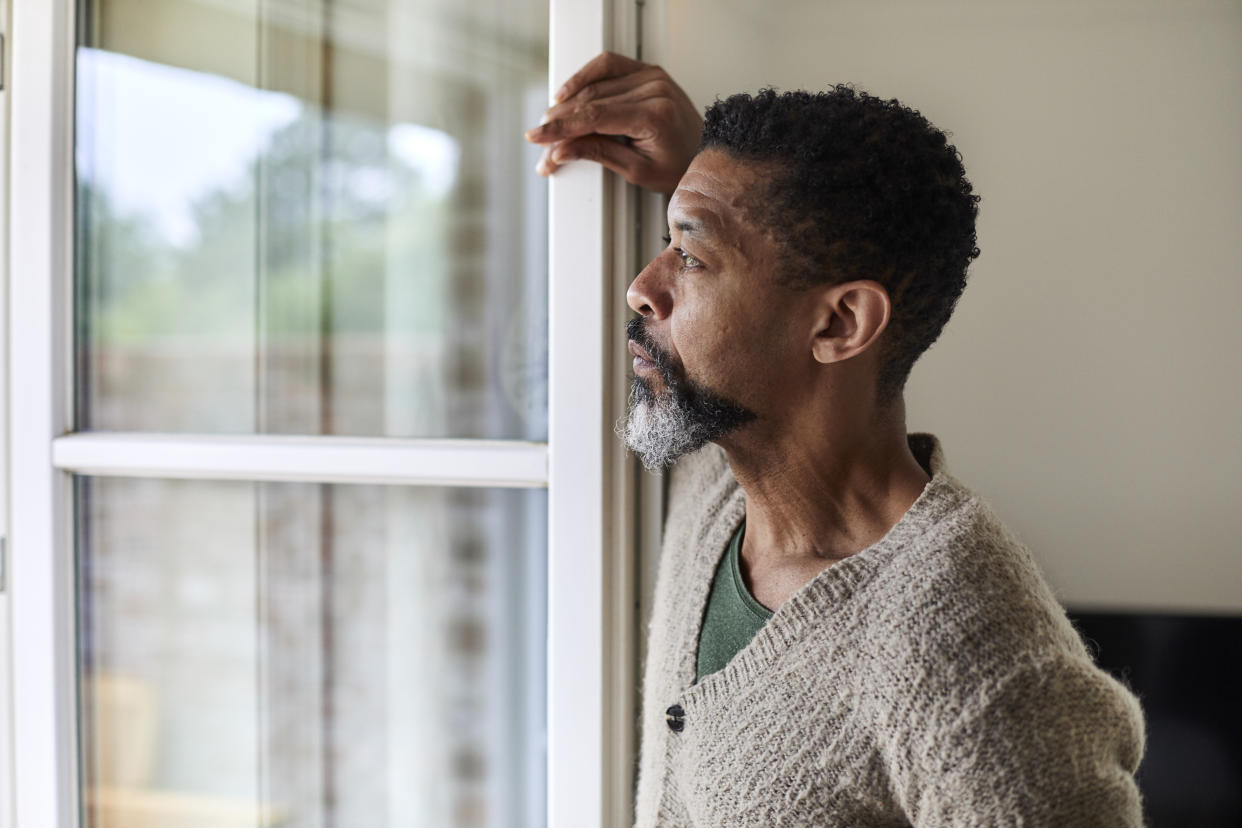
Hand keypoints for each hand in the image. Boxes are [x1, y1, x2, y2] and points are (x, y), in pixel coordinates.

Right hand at [524, 52, 702, 196]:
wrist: (703, 153)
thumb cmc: (677, 166)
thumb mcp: (637, 170)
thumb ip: (598, 154)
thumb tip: (561, 150)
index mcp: (654, 115)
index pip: (595, 116)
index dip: (562, 127)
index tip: (538, 137)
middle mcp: (654, 89)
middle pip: (591, 99)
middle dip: (561, 121)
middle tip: (542, 141)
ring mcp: (652, 76)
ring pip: (596, 82)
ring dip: (568, 101)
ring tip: (551, 120)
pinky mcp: (648, 71)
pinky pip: (609, 65)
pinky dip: (585, 76)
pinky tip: (568, 91)